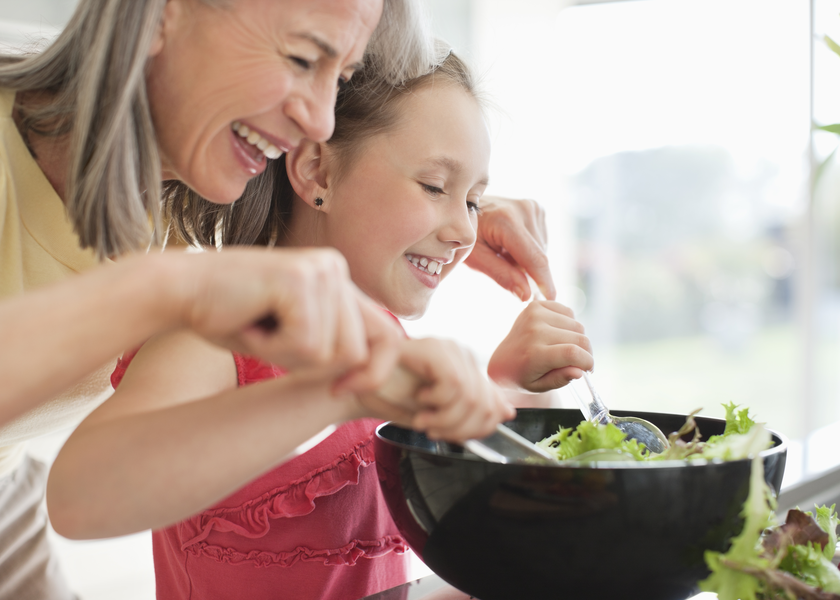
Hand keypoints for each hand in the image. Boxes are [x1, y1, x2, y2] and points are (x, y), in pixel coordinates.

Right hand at [171, 247, 401, 393]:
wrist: (178, 291)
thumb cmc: (230, 318)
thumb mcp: (293, 335)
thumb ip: (331, 345)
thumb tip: (370, 374)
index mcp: (338, 279)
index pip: (386, 335)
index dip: (372, 373)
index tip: (339, 391)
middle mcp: (336, 268)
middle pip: (356, 352)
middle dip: (312, 366)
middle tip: (268, 342)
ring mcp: (322, 269)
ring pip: (332, 353)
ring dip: (287, 358)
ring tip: (257, 328)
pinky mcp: (301, 279)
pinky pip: (305, 344)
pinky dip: (271, 349)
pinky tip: (249, 322)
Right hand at [357, 338, 515, 442]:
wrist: (355, 386)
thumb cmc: (392, 397)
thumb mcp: (437, 414)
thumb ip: (471, 412)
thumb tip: (508, 412)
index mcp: (465, 369)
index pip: (494, 403)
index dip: (478, 428)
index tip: (451, 436)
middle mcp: (462, 354)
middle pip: (487, 404)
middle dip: (460, 429)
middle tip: (433, 430)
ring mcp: (449, 348)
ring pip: (472, 398)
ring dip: (445, 420)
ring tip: (424, 419)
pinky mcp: (435, 349)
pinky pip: (454, 385)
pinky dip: (437, 404)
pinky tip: (421, 401)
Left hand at [467, 196, 554, 300]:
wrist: (462, 209)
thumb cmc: (465, 236)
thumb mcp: (475, 259)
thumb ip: (502, 275)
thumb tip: (527, 295)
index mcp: (507, 220)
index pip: (534, 258)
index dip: (544, 282)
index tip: (552, 300)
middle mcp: (525, 209)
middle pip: (539, 257)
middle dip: (526, 271)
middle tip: (501, 265)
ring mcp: (533, 207)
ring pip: (541, 251)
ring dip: (526, 260)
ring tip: (501, 251)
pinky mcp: (536, 208)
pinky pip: (540, 242)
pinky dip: (527, 249)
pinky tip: (509, 243)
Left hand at [488, 300, 593, 392]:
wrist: (502, 362)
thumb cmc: (522, 377)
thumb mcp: (539, 386)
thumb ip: (560, 379)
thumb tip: (580, 372)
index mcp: (534, 354)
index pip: (572, 353)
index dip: (588, 362)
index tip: (589, 370)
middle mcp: (534, 331)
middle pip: (579, 338)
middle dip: (585, 353)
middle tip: (578, 362)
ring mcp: (534, 315)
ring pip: (577, 325)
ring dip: (577, 338)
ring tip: (565, 348)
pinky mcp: (535, 306)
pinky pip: (568, 312)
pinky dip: (569, 324)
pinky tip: (559, 334)